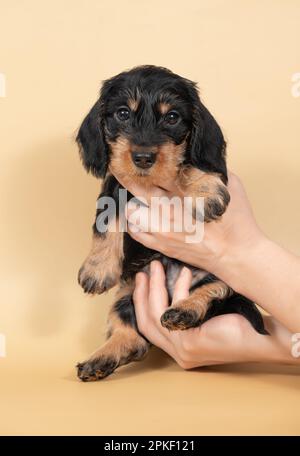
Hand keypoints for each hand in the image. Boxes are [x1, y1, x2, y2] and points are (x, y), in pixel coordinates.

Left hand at [122, 171, 264, 275]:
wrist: (236, 255)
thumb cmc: (237, 220)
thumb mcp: (231, 185)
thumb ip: (209, 169)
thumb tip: (194, 157)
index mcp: (185, 193)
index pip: (155, 171)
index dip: (142, 161)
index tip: (132, 152)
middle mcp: (169, 211)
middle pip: (137, 189)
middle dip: (127, 176)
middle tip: (120, 167)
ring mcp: (162, 230)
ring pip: (132, 211)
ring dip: (132, 201)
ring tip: (136, 195)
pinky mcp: (161, 245)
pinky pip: (135, 231)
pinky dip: (134, 221)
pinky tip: (140, 215)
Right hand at [133, 261, 298, 367]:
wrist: (260, 336)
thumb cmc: (236, 324)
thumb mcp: (202, 317)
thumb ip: (183, 310)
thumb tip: (168, 282)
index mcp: (180, 349)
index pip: (149, 327)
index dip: (142, 302)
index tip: (142, 281)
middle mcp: (178, 353)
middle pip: (146, 322)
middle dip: (142, 295)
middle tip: (143, 273)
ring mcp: (182, 350)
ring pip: (156, 314)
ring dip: (155, 287)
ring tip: (157, 268)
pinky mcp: (189, 342)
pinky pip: (175, 309)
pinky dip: (179, 287)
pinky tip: (186, 274)